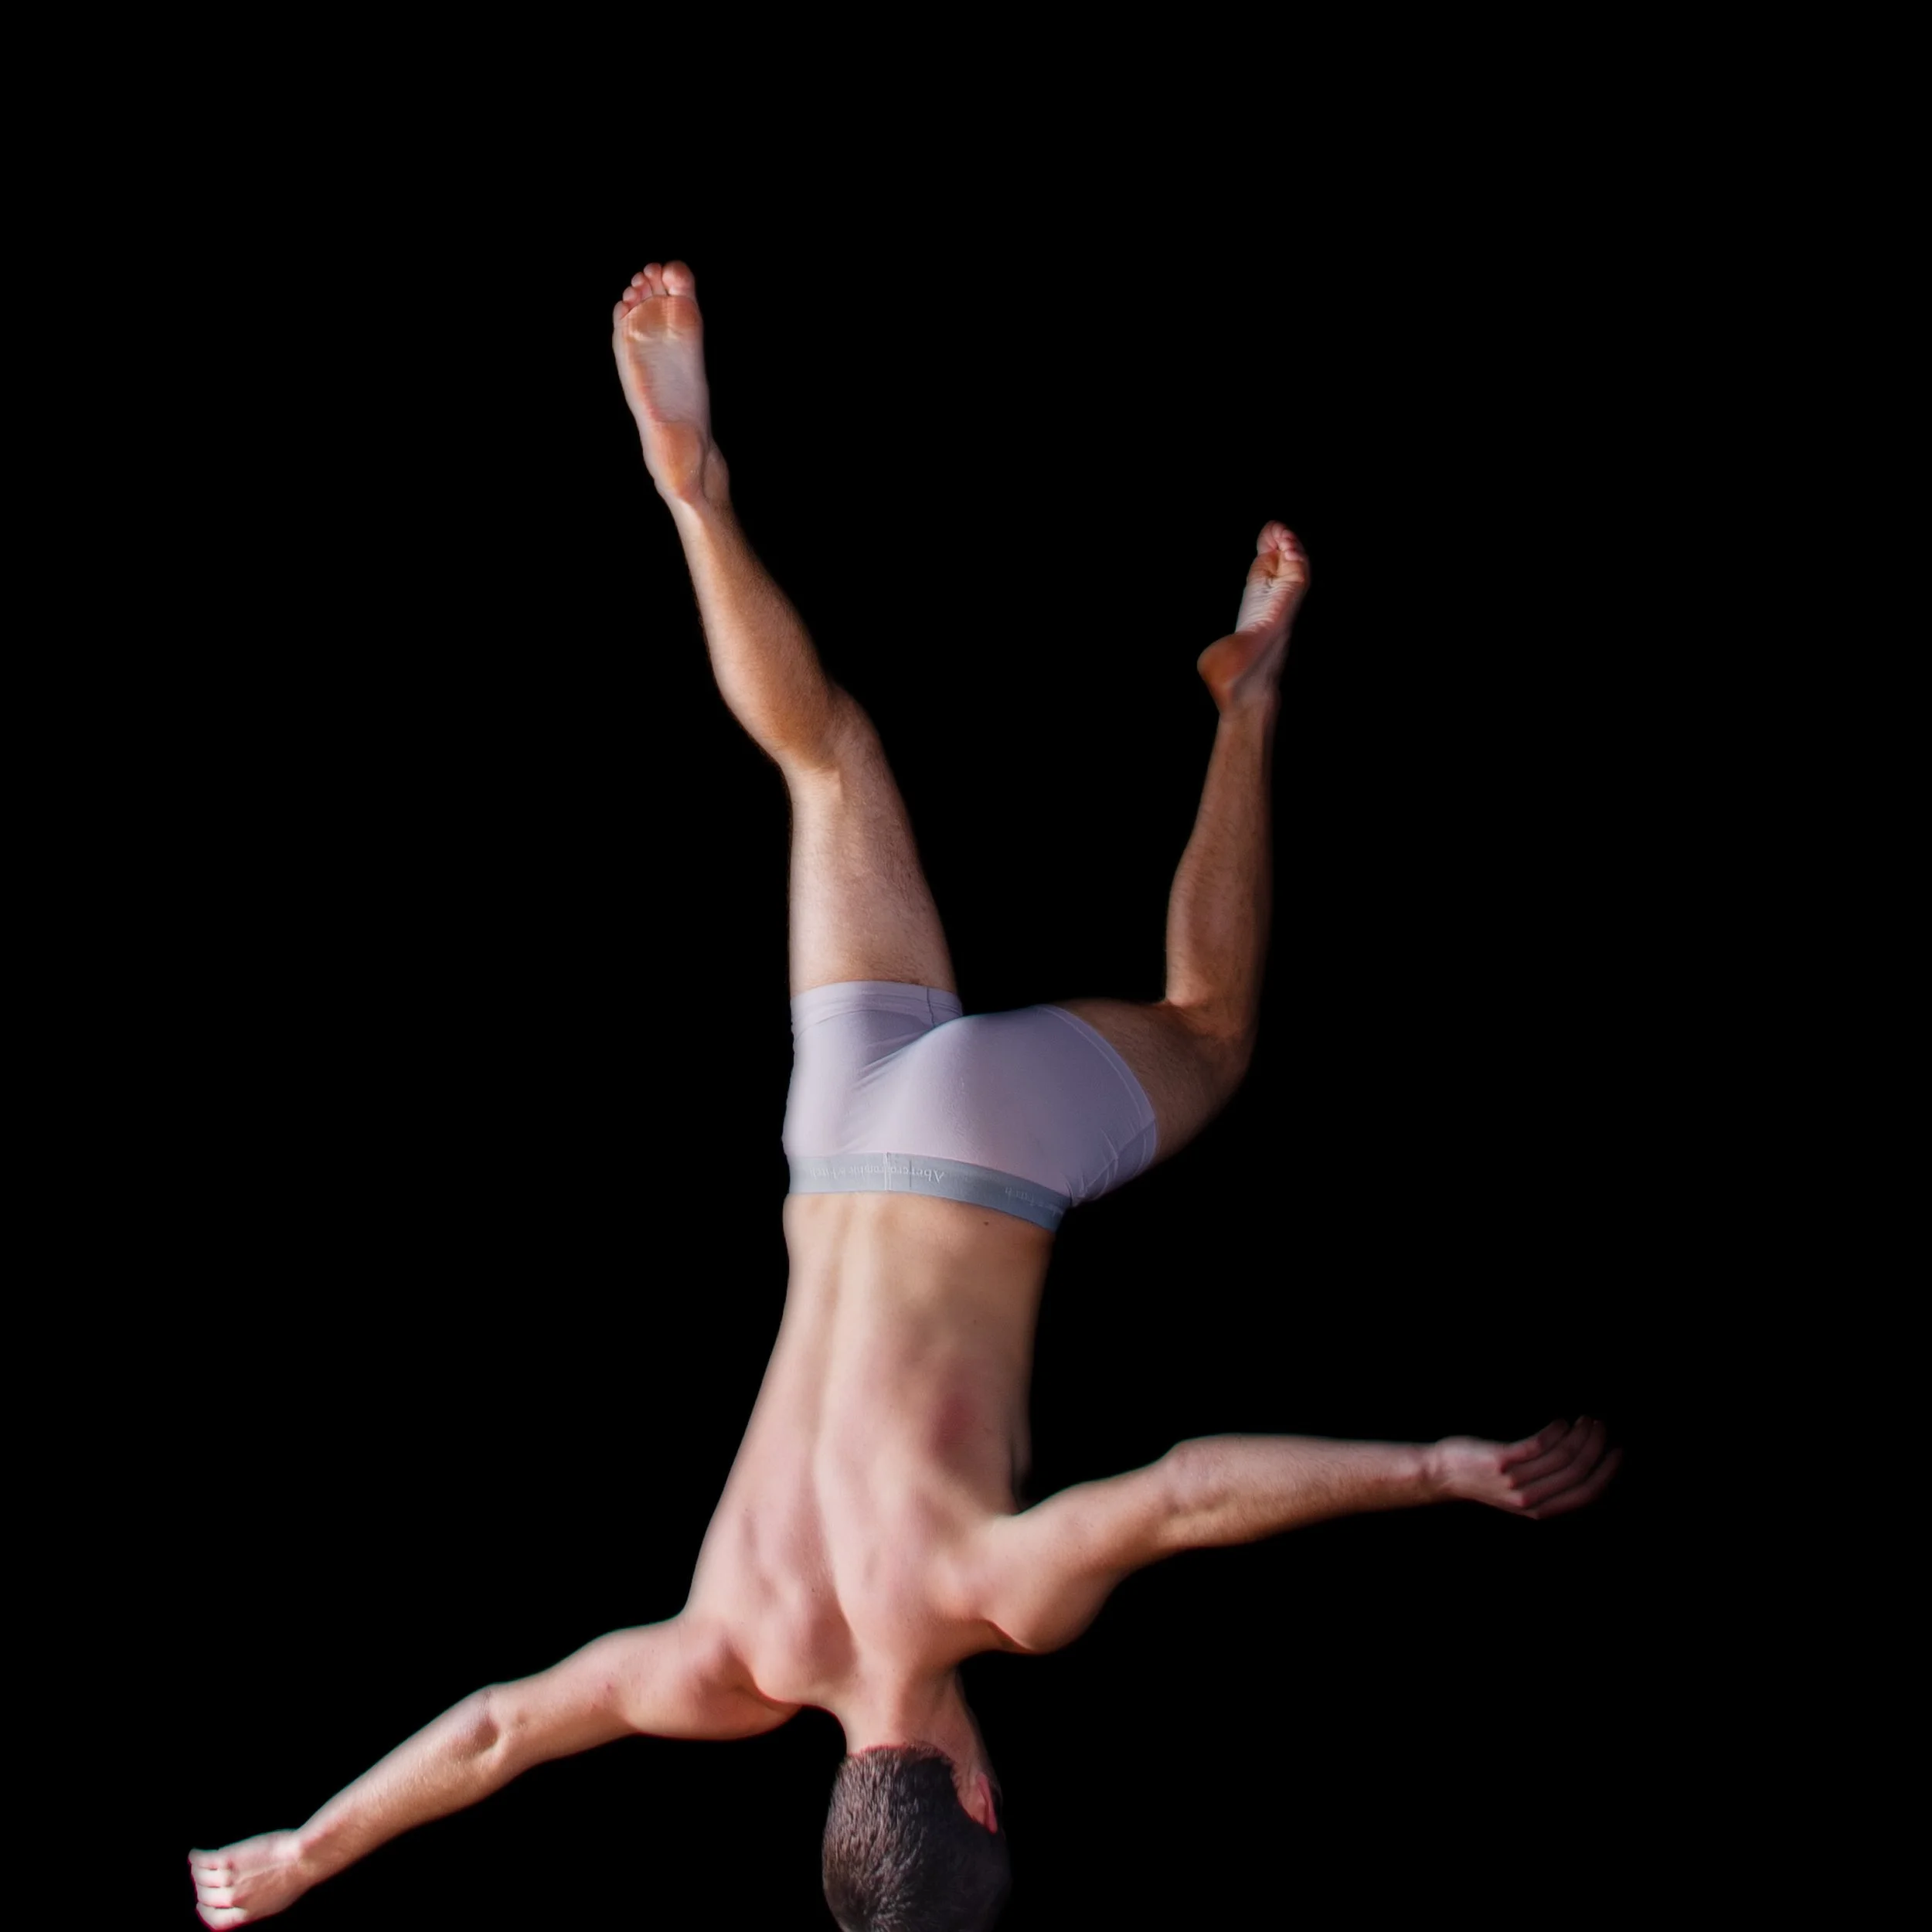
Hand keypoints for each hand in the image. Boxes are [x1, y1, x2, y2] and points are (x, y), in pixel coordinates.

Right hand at [188, 1832, 311, 1926]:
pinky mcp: (230, 1859)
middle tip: (202, 1879)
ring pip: (201, 1879)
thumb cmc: (298, 1875)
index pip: (215, 1921)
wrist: (304, 1858)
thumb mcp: (276, 1902)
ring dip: (197, 1872)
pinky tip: (195, 1854)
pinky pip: (203, 1861)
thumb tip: (245, 1906)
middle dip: (202, 1890)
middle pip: (206, 1899)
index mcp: (246, 1914)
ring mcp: (230, 1879)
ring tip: (198, 1863)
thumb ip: (255, 1907)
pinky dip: (196, 1858)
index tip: (203, 1904)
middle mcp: (234, 1899)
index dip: (206, 1912)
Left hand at [1431, 1417, 1620, 1518]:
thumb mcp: (1520, 1493)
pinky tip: (1560, 1422)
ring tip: (1584, 1419)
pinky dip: (1555, 1431)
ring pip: (1562, 1457)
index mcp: (1541, 1510)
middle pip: (1578, 1473)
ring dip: (1579, 1435)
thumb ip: (1549, 1488)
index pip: (1587, 1494)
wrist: (1441, 1474)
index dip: (1608, 1472)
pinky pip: (1538, 1445)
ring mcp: (1515, 1481)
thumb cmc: (1483, 1478)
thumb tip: (1584, 1468)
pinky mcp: (1501, 1461)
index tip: (1618, 1450)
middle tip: (1600, 1425)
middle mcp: (1531, 1500)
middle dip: (1596, 1447)